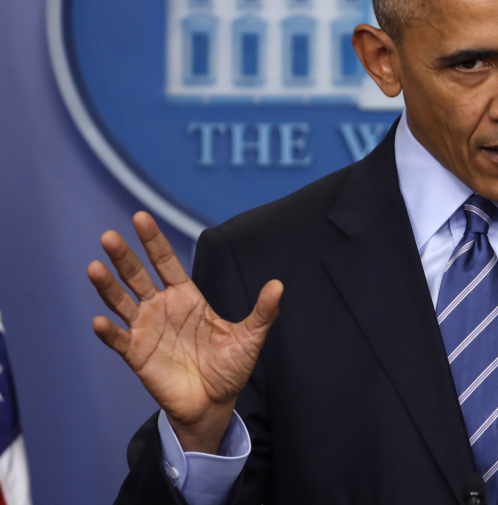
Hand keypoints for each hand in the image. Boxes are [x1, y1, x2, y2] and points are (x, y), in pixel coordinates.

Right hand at [87, 212, 282, 452]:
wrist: (214, 403)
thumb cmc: (230, 367)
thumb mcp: (250, 337)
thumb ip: (262, 312)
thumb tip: (278, 285)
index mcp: (186, 297)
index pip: (165, 262)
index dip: (153, 241)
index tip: (140, 217)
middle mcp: (162, 307)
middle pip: (138, 276)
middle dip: (124, 256)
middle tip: (109, 236)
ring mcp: (147, 330)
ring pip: (121, 302)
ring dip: (107, 286)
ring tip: (95, 267)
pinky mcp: (137, 355)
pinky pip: (119, 340)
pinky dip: (109, 331)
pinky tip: (100, 321)